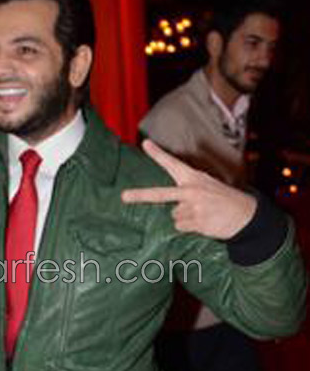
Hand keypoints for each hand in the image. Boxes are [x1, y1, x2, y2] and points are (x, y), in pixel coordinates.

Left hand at [121, 139, 256, 239]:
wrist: (246, 215)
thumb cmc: (223, 200)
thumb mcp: (207, 187)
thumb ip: (187, 192)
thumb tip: (172, 211)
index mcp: (194, 178)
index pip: (173, 164)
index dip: (158, 154)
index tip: (145, 144)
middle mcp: (192, 191)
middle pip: (160, 194)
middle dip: (140, 195)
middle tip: (123, 196)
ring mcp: (194, 207)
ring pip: (174, 216)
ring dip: (185, 218)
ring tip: (203, 214)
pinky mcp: (198, 222)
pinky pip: (181, 227)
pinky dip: (190, 227)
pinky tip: (205, 222)